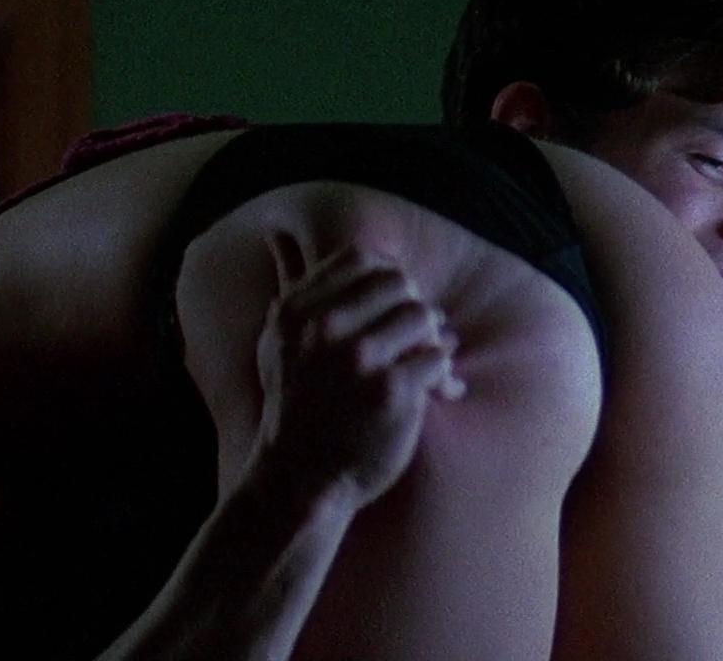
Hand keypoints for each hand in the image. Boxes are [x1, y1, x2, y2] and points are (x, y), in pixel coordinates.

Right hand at [252, 246, 465, 505]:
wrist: (299, 481)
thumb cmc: (296, 413)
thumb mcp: (278, 346)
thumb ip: (299, 297)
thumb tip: (304, 241)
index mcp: (297, 311)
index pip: (362, 259)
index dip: (388, 278)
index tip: (393, 306)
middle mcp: (324, 328)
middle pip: (399, 283)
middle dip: (414, 308)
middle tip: (418, 337)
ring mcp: (358, 358)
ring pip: (423, 316)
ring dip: (433, 341)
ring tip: (430, 366)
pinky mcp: (391, 390)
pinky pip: (438, 357)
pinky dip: (445, 374)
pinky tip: (440, 390)